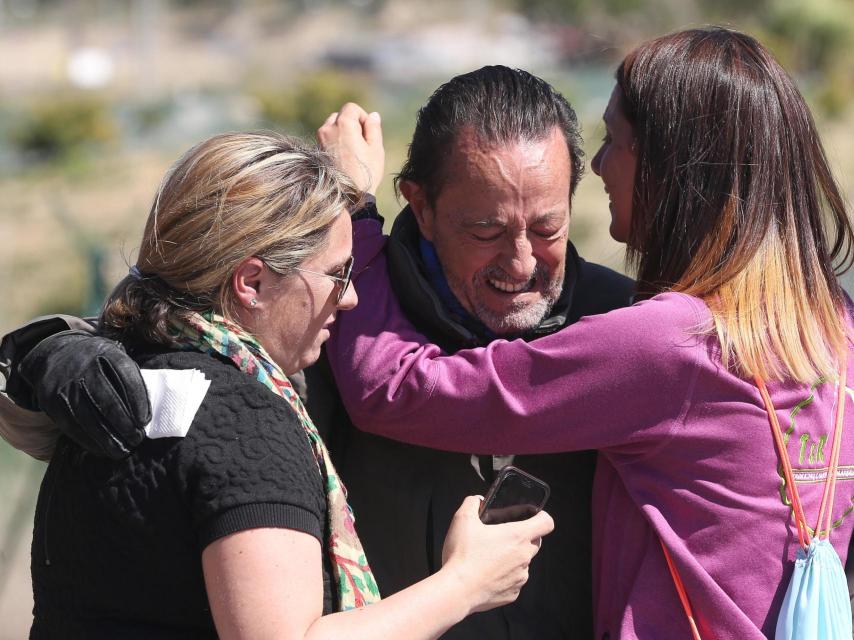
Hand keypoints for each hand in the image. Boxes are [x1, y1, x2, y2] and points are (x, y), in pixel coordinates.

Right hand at [19, 331, 150, 458]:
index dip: (138, 399)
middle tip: (137, 439)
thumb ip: (130, 374)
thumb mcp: (114, 354)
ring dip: (107, 437)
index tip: (145, 420)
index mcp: (105, 352)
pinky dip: (88, 440)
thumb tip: (153, 404)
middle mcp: (83, 367)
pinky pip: (71, 425)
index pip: (125, 375)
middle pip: (107, 399)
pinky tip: (102, 449)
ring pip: (88, 416)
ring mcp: (65, 385)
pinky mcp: (52, 401)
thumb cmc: (97, 361)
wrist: (55, 354)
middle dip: (124, 423)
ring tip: (123, 450)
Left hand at [317, 102, 383, 194]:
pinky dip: (335, 142)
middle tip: (361, 143)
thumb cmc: (365, 172)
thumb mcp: (376, 149)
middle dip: (351, 124)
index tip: (368, 133)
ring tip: (352, 152)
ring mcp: (320, 139)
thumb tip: (373, 115)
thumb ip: (374, 128)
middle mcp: (328, 128)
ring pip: (332, 127)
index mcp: (344, 124)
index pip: (352, 108)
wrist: (347, 195)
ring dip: (342, 133)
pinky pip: (327, 139)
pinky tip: (344, 158)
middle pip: (340, 116)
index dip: (362, 117)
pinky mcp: (317, 150)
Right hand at [440, 496, 553, 613]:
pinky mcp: (513, 594)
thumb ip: (472, 503)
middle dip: (523, 537)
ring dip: (512, 558)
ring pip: (523, 562)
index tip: (532, 517)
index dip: (541, 517)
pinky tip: (486, 574)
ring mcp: (520, 577)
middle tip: (502, 536)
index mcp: (517, 536)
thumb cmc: (462, 554)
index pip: (546, 523)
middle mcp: (524, 557)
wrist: (456, 590)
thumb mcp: (462, 519)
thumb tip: (478, 500)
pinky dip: (504, 576)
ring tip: (489, 558)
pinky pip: (514, 580)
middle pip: (535, 542)